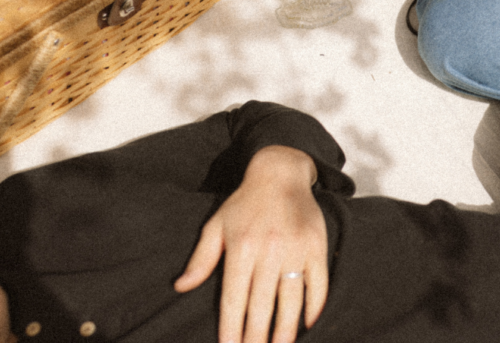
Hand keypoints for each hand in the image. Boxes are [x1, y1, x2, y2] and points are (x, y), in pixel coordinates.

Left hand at [174, 145, 328, 342]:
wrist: (281, 172)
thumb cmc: (245, 203)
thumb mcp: (217, 225)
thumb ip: (201, 258)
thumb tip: (181, 287)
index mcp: (240, 247)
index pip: (233, 299)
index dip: (230, 328)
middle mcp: (268, 249)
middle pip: (261, 305)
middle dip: (256, 336)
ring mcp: (295, 248)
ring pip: (290, 299)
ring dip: (285, 329)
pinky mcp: (316, 245)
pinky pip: (318, 282)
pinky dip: (315, 305)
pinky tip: (308, 323)